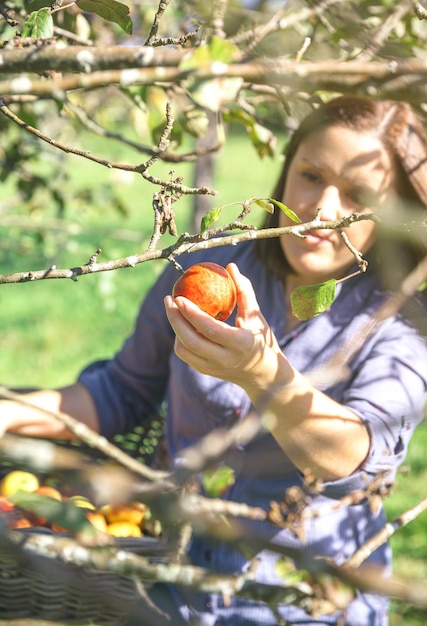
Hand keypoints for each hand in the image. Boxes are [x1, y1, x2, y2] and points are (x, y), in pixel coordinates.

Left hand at [164, 263, 290, 392]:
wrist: (264, 375)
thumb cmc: (261, 338)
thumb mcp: (256, 315)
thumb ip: (243, 290)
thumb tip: (230, 266)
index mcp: (241, 343)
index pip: (210, 329)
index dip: (192, 313)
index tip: (179, 297)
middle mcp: (226, 359)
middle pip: (191, 341)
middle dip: (175, 319)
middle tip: (169, 299)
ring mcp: (214, 368)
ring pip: (184, 350)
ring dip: (176, 329)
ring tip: (175, 310)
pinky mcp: (206, 372)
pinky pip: (186, 355)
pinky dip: (180, 339)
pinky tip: (182, 325)